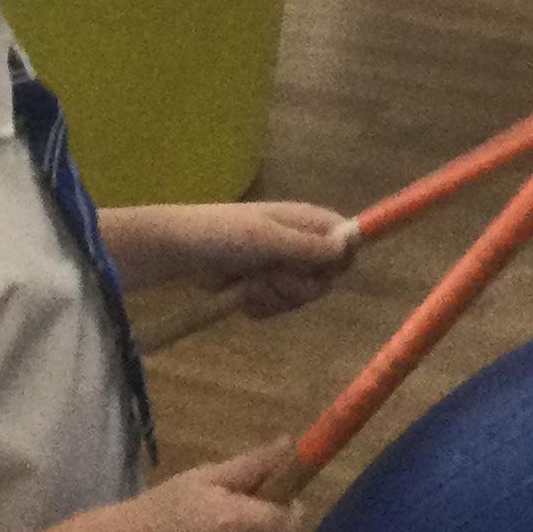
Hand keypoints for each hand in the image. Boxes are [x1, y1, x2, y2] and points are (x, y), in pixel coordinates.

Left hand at [172, 201, 355, 316]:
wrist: (186, 251)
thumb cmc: (226, 233)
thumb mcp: (266, 238)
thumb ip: (306, 246)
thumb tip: (346, 247)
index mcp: (305, 222)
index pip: (344, 241)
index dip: (339, 259)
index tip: (321, 271)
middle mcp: (300, 245)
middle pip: (325, 278)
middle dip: (298, 285)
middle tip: (273, 277)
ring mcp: (283, 268)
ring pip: (301, 297)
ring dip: (275, 296)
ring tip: (251, 284)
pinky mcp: (267, 290)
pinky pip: (279, 309)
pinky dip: (261, 307)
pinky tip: (244, 295)